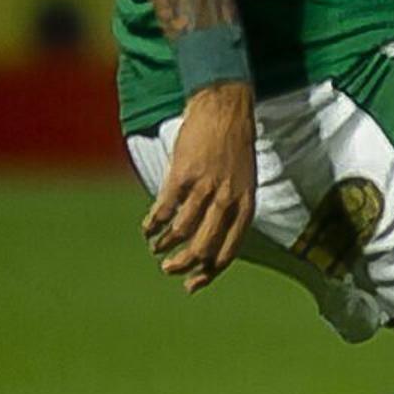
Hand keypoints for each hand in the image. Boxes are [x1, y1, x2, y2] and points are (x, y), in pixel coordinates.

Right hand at [142, 81, 256, 288]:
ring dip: (165, 244)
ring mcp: (205, 187)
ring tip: (156, 246)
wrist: (224, 108)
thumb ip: (231, 209)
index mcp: (246, 203)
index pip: (230, 250)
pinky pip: (163, 209)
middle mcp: (227, 199)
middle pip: (204, 247)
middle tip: (169, 269)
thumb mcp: (244, 180)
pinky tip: (147, 228)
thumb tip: (209, 241)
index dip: (209, 272)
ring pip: (181, 230)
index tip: (192, 285)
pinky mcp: (182, 176)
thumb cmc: (233, 147)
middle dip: (184, 264)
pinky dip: (153, 223)